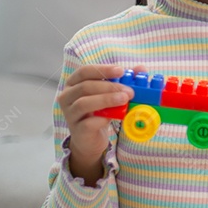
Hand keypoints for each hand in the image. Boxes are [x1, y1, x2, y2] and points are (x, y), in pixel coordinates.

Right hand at [57, 64, 138, 183]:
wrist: (90, 138)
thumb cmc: (99, 111)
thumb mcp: (110, 94)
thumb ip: (123, 80)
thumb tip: (141, 69)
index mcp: (73, 84)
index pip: (84, 71)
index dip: (103, 70)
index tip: (121, 71)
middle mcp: (67, 97)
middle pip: (85, 87)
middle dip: (110, 87)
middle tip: (129, 91)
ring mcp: (70, 114)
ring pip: (84, 103)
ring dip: (106, 100)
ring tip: (124, 100)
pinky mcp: (77, 130)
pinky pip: (88, 123)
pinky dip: (102, 118)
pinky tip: (115, 116)